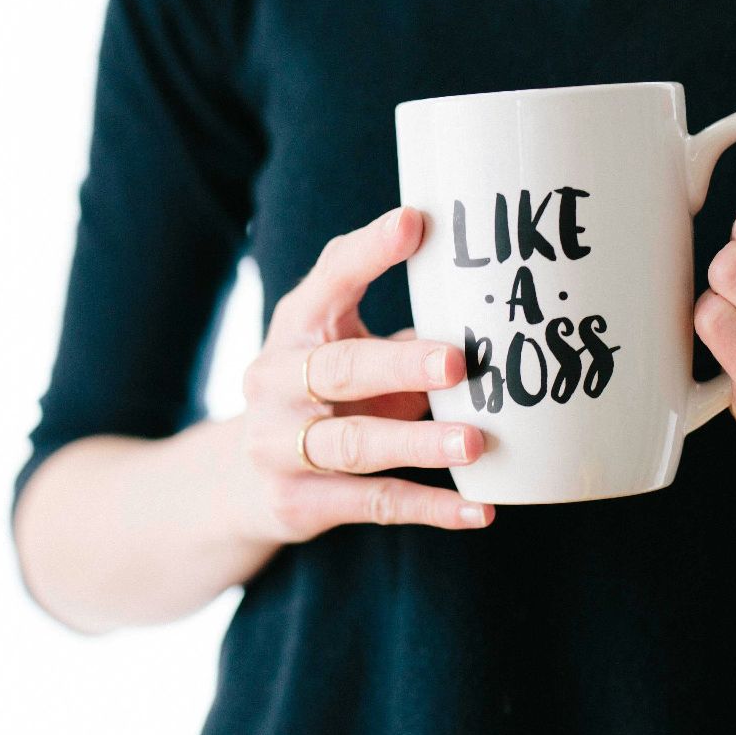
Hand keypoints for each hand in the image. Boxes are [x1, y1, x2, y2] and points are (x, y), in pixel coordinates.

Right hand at [230, 206, 494, 542]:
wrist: (240, 482)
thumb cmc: (322, 395)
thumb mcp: (345, 348)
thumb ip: (402, 331)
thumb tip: (495, 309)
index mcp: (295, 326)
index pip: (329, 279)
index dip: (369, 252)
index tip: (415, 223)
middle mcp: (274, 381)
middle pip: (339, 369)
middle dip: (400, 365)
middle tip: (457, 362)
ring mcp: (278, 446)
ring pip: (355, 445)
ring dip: (418, 443)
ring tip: (474, 443)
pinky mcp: (298, 502)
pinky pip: (373, 504)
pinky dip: (430, 508)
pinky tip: (480, 510)